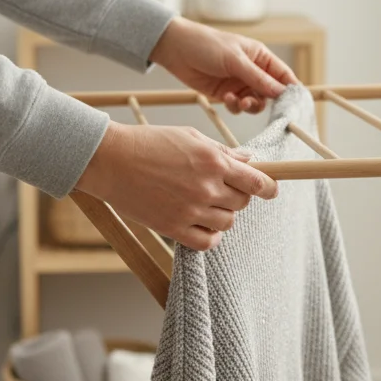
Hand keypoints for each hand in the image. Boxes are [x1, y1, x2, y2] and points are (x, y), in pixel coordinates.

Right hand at [75, 121, 278, 250]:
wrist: (110, 160)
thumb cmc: (148, 143)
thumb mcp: (189, 137)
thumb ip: (221, 151)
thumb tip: (247, 159)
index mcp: (213, 162)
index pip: (257, 181)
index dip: (268, 187)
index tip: (270, 189)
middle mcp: (206, 188)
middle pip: (242, 203)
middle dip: (237, 196)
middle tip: (222, 189)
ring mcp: (190, 211)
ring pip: (227, 223)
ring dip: (222, 215)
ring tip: (205, 204)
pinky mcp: (174, 228)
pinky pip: (207, 243)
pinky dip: (210, 237)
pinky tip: (202, 225)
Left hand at [149, 17, 298, 113]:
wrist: (176, 49)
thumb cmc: (206, 45)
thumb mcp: (235, 60)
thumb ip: (258, 78)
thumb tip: (280, 92)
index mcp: (260, 57)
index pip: (284, 75)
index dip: (291, 90)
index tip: (294, 105)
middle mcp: (253, 71)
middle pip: (271, 94)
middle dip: (266, 102)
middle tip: (256, 104)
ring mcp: (239, 84)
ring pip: (255, 103)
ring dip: (249, 106)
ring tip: (239, 101)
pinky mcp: (226, 94)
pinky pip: (238, 106)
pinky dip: (235, 106)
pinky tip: (226, 99)